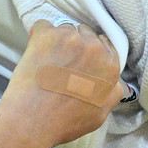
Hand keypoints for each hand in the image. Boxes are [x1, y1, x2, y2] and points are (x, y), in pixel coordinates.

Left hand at [0, 20, 123, 147]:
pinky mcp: (47, 35)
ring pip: (65, 29)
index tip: (80, 60)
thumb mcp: (100, 114)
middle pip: (86, 34)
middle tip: (63, 63)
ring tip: (48, 61)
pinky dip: (38, 36)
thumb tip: (114, 82)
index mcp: (110, 65)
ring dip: (58, 41)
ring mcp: (70, 39)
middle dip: (76, 45)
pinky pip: (42, 26)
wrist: (33, 120)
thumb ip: (111, 93)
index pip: (104, 44)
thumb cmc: (65, 121)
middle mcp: (94, 47)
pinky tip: (35, 54)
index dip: (91, 52)